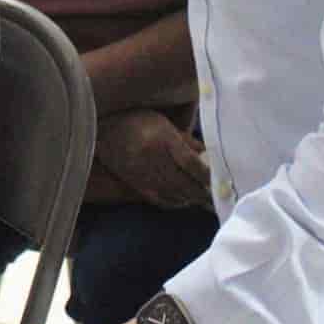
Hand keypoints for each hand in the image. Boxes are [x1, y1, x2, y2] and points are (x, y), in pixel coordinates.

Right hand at [94, 109, 212, 211]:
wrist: (103, 129)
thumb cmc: (138, 121)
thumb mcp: (165, 124)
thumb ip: (188, 142)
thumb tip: (210, 159)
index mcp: (161, 138)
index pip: (190, 162)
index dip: (207, 175)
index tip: (221, 181)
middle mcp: (152, 157)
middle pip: (184, 182)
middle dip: (204, 193)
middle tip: (220, 198)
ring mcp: (143, 173)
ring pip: (174, 193)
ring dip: (193, 200)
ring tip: (208, 202)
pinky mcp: (136, 184)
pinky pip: (160, 199)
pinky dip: (176, 203)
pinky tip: (186, 201)